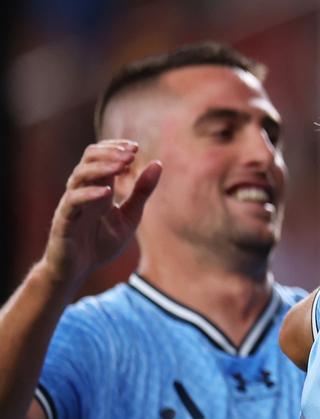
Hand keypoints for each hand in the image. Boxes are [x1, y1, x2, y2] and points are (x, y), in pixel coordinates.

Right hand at [43, 141, 161, 287]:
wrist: (78, 271)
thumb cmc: (100, 243)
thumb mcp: (130, 217)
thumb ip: (141, 192)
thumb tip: (158, 163)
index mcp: (97, 187)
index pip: (100, 156)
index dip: (116, 148)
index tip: (136, 147)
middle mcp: (82, 190)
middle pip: (88, 159)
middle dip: (110, 152)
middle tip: (132, 152)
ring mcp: (71, 204)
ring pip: (79, 175)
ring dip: (102, 167)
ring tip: (123, 165)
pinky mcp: (64, 221)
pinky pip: (73, 202)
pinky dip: (89, 194)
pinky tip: (107, 192)